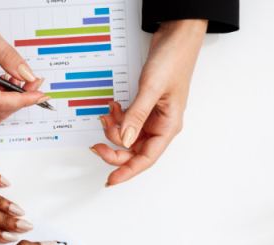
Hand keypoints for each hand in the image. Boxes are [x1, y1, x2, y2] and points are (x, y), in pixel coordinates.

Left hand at [92, 19, 206, 185]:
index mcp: (169, 126)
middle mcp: (162, 125)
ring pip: (130, 136)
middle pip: (136, 150)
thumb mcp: (151, 88)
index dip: (128, 171)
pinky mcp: (146, 105)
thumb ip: (137, 115)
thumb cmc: (174, 60)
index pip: (147, 158)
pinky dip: (118, 117)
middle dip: (115, 148)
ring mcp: (154, 116)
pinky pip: (129, 120)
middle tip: (96, 145)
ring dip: (115, 130)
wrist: (177, 36)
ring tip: (106, 115)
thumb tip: (125, 139)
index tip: (111, 180)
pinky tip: (113, 107)